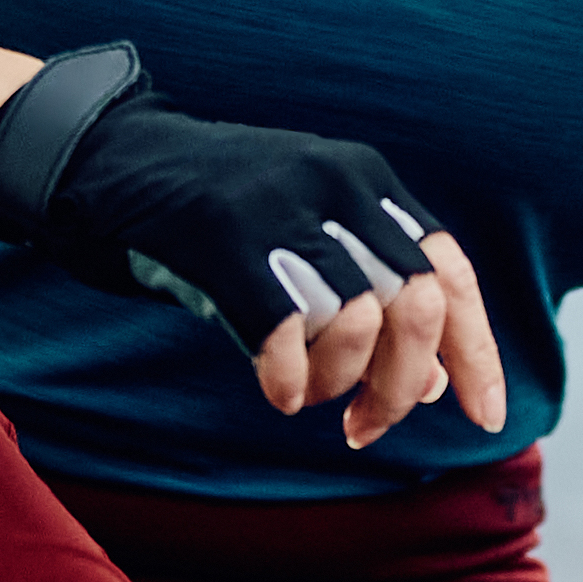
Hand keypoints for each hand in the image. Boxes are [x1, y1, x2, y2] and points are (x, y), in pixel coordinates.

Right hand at [0, 54, 510, 449]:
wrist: (98, 154)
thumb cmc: (202, 218)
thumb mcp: (301, 243)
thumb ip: (370, 299)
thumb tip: (436, 386)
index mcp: (364, 181)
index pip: (449, 271)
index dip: (476, 351)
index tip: (484, 418)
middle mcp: (334, 182)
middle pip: (415, 302)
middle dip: (402, 384)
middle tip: (364, 427)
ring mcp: (276, 204)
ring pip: (355, 319)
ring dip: (337, 384)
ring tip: (305, 396)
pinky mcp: (217, 235)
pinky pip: (281, 329)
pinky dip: (287, 379)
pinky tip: (274, 392)